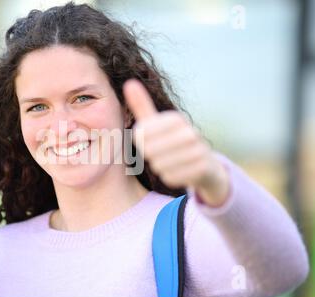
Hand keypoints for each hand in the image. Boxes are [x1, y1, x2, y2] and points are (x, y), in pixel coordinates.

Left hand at [123, 79, 229, 206]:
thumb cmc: (173, 141)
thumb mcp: (157, 123)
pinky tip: (180, 171)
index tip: (150, 141)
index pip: (140, 134)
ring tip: (172, 161)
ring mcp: (199, 150)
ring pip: (159, 166)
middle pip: (149, 151)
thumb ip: (142, 105)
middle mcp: (190, 131)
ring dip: (160, 167)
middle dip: (151, 156)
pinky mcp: (202, 168)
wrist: (205, 164)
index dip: (140, 142)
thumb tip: (129, 82)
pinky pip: (170, 178)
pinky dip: (170, 177)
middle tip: (162, 153)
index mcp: (176, 118)